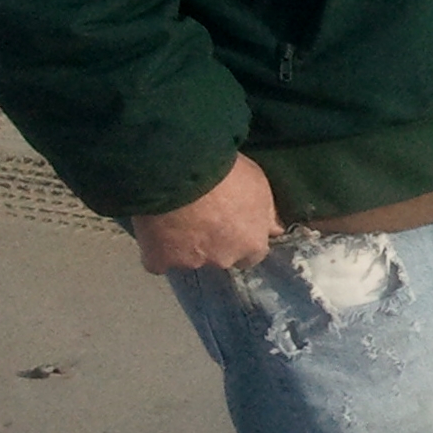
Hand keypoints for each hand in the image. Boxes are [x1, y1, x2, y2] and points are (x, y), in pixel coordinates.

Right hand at [132, 152, 284, 273]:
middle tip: (203, 217)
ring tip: (177, 218)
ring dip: (186, 244)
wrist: (180, 170)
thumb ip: (267, 214)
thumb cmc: (226, 172)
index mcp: (252, 244)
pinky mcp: (159, 260)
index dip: (241, 240)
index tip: (232, 226)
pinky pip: (158, 260)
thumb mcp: (259, 185)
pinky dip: (157, 249)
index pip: (253, 255)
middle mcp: (224, 259)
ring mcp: (190, 262)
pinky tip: (155, 230)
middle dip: (215, 243)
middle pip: (221, 257)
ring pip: (190, 259)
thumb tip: (276, 230)